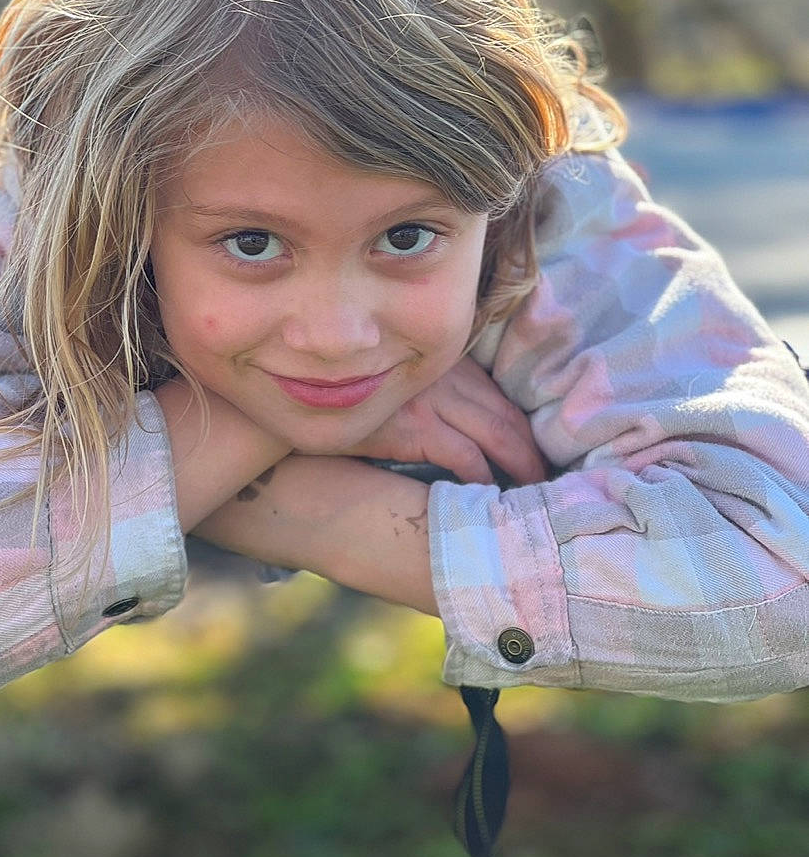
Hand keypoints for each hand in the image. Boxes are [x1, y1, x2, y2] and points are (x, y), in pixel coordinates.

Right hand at [345, 354, 547, 486]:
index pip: (501, 398)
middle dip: (533, 451)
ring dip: (520, 466)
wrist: (304, 402)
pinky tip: (491, 495)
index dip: (528, 429)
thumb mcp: (400, 381)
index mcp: (446, 362)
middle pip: (506, 416)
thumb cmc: (351, 397)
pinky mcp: (412, 427)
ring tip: (533, 492)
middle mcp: (443, 375)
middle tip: (552, 479)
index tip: (545, 454)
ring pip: (494, 434)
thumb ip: (436, 393)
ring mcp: (429, 399)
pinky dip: (483, 476)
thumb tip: (472, 431)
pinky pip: (462, 455)